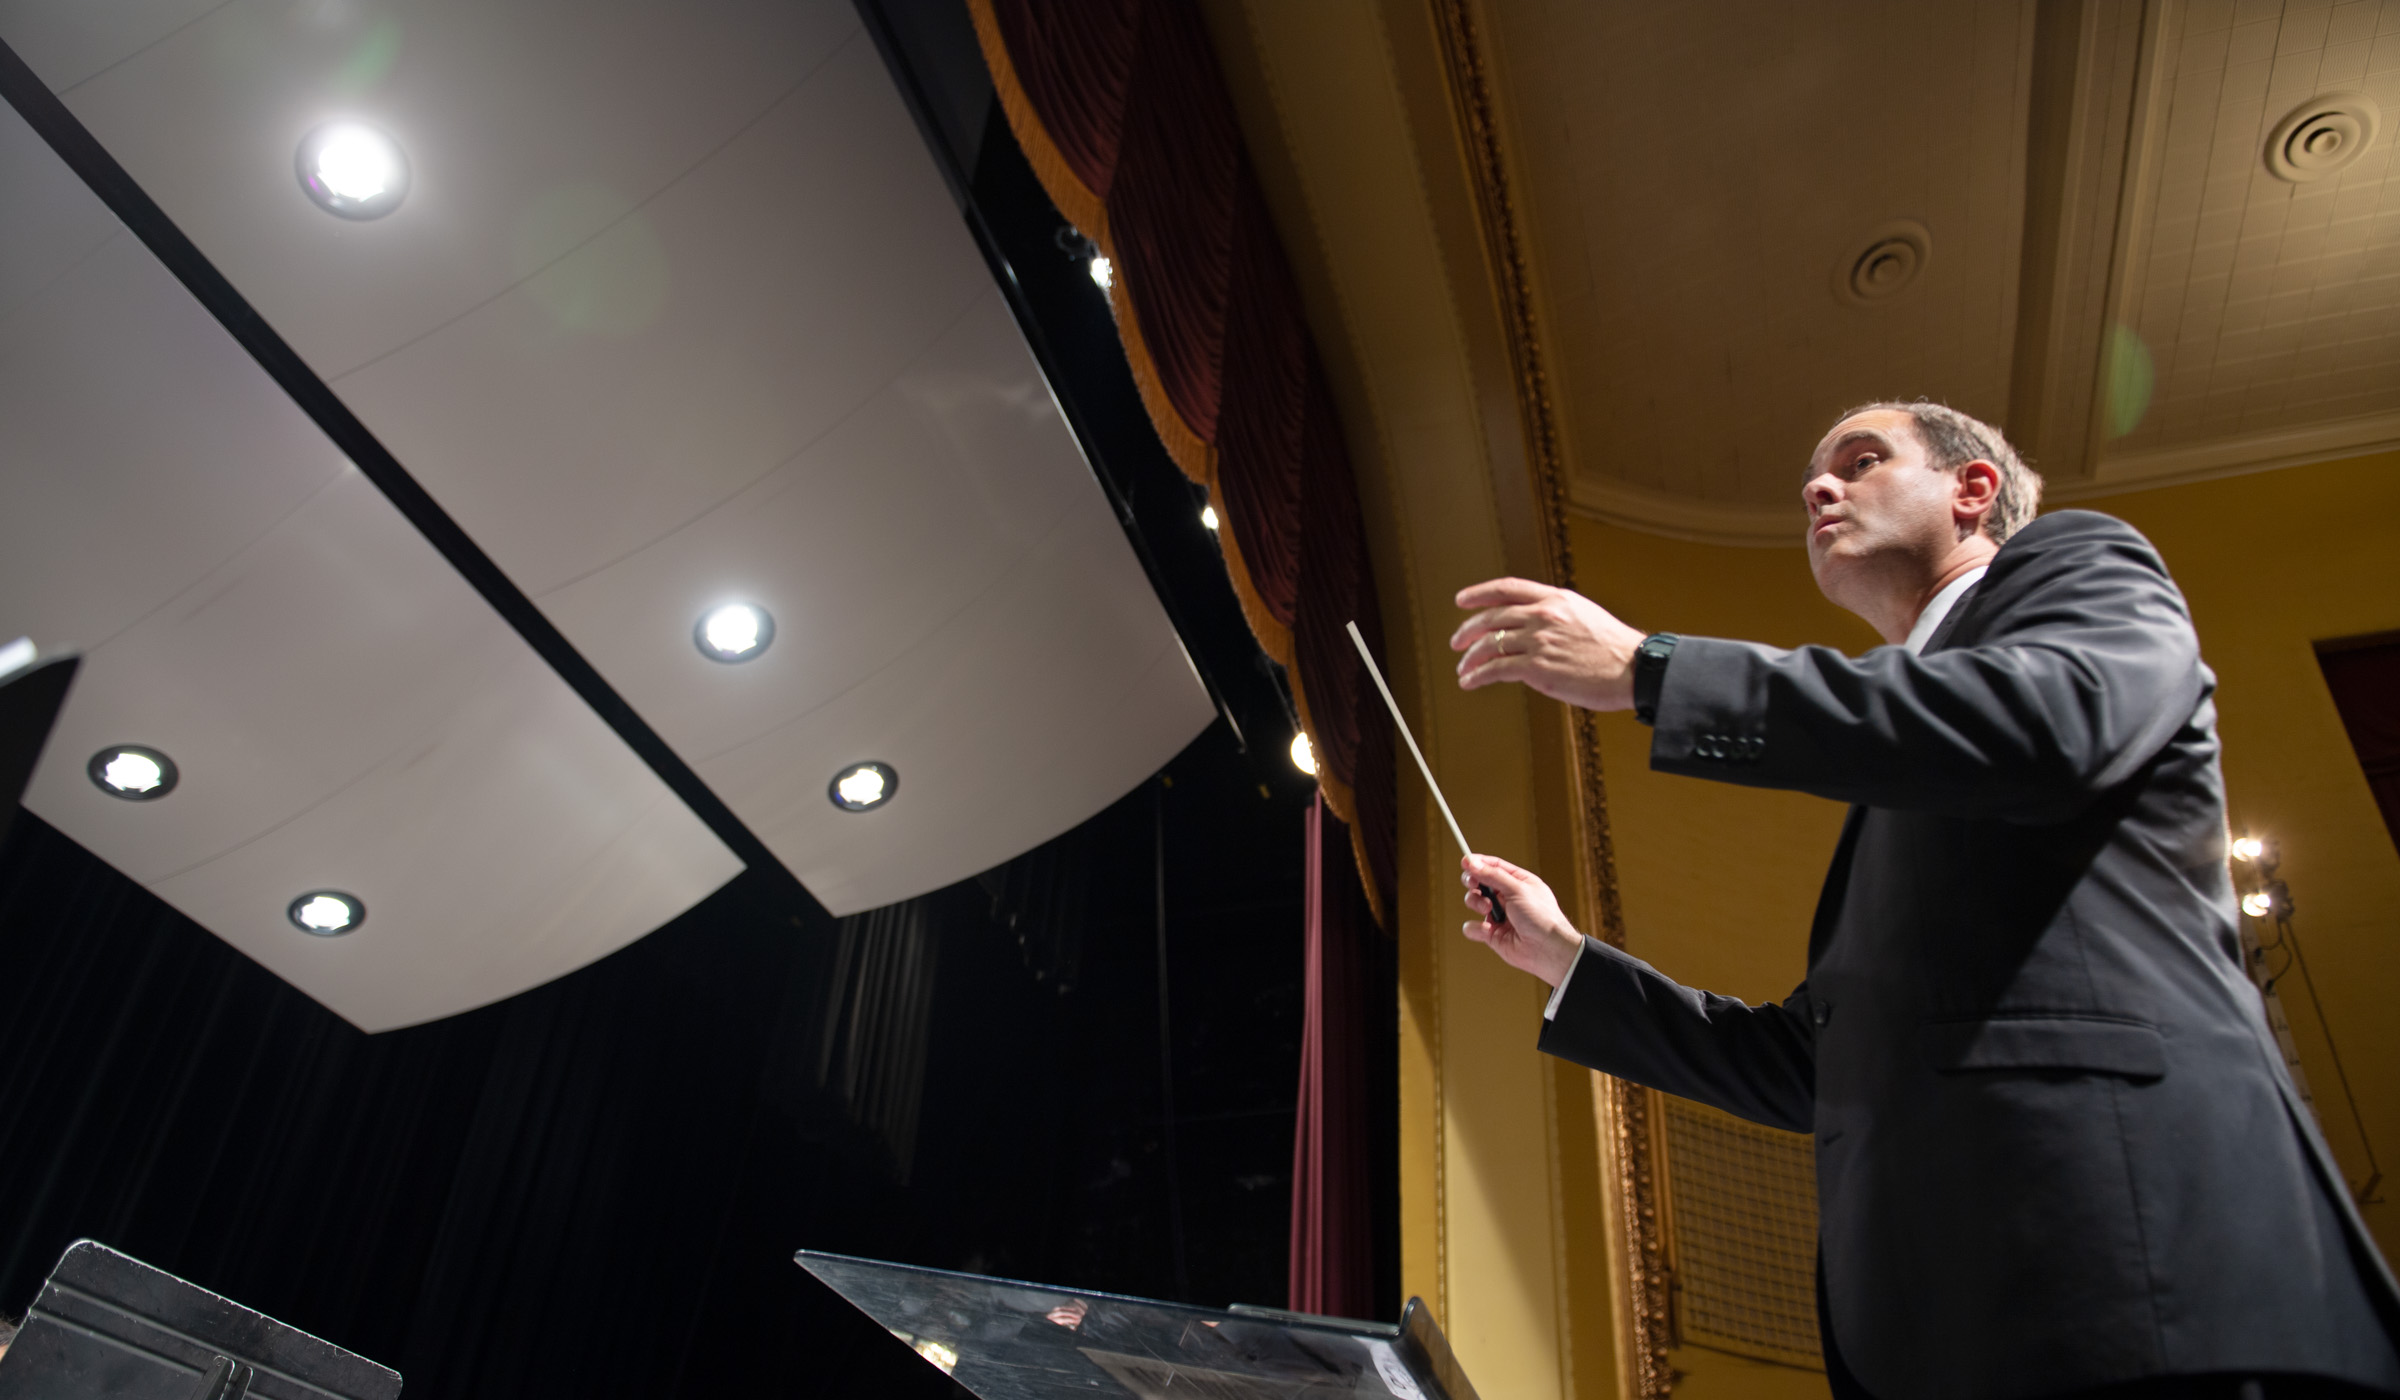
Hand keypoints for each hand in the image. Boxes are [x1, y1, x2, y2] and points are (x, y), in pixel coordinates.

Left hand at [1452, 578, 1644, 710]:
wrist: (1633, 668)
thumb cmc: (1613, 647)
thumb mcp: (1583, 615)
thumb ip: (1554, 616)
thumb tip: (1529, 627)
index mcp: (1555, 599)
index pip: (1507, 588)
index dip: (1480, 593)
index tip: (1462, 600)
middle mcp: (1544, 615)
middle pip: (1492, 617)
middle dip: (1468, 630)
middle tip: (1457, 641)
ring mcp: (1539, 641)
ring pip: (1490, 645)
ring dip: (1470, 658)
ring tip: (1463, 668)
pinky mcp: (1537, 668)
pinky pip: (1496, 669)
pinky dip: (1478, 676)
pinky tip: (1470, 682)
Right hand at [1460, 854, 1583, 986]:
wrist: (1548, 949)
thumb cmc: (1542, 917)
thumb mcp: (1518, 889)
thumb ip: (1493, 875)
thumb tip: (1474, 863)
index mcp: (1518, 882)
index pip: (1494, 867)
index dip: (1478, 862)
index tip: (1464, 860)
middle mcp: (1507, 898)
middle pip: (1480, 882)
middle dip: (1473, 882)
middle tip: (1473, 884)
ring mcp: (1499, 916)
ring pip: (1474, 902)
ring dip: (1476, 903)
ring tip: (1487, 909)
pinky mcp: (1492, 935)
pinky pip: (1473, 928)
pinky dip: (1477, 929)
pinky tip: (1489, 930)